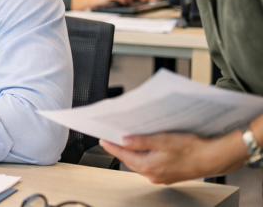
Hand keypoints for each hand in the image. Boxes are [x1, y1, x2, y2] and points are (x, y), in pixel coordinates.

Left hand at [99, 130, 246, 183]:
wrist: (212, 158)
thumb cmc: (191, 148)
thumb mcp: (162, 140)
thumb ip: (140, 141)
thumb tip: (123, 140)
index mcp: (148, 166)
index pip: (122, 155)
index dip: (111, 146)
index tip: (102, 140)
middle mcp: (153, 174)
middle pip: (130, 160)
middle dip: (121, 149)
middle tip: (113, 139)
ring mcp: (161, 176)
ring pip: (140, 164)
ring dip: (134, 153)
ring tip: (129, 142)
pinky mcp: (169, 175)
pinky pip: (151, 166)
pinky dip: (146, 158)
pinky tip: (148, 150)